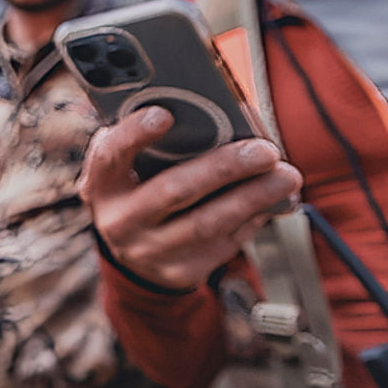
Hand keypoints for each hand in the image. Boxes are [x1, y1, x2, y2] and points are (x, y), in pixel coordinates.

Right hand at [78, 107, 301, 291]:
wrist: (134, 252)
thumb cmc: (141, 188)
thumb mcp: (132, 165)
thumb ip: (155, 143)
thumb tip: (216, 116)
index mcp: (102, 185)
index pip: (110, 156)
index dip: (134, 135)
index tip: (164, 114)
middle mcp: (119, 222)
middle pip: (174, 191)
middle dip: (224, 168)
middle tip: (264, 150)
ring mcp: (148, 252)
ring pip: (207, 223)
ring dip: (253, 197)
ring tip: (285, 176)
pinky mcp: (179, 273)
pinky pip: (223, 244)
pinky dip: (252, 219)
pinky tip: (271, 201)